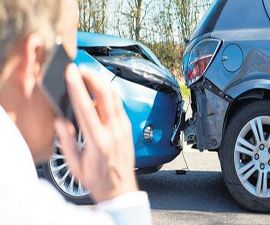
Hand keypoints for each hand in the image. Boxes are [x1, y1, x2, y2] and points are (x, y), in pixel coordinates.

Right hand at [54, 64, 137, 202]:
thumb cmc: (99, 179)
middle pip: (106, 95)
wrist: (121, 188)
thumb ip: (66, 141)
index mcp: (98, 141)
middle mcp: (114, 131)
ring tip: (90, 75)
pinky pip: (119, 105)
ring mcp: (124, 128)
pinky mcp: (128, 127)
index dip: (77, 86)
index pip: (86, 107)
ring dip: (102, 82)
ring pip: (115, 97)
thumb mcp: (76, 165)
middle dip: (93, 77)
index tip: (71, 72)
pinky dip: (110, 93)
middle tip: (81, 68)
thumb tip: (60, 121)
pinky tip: (102, 90)